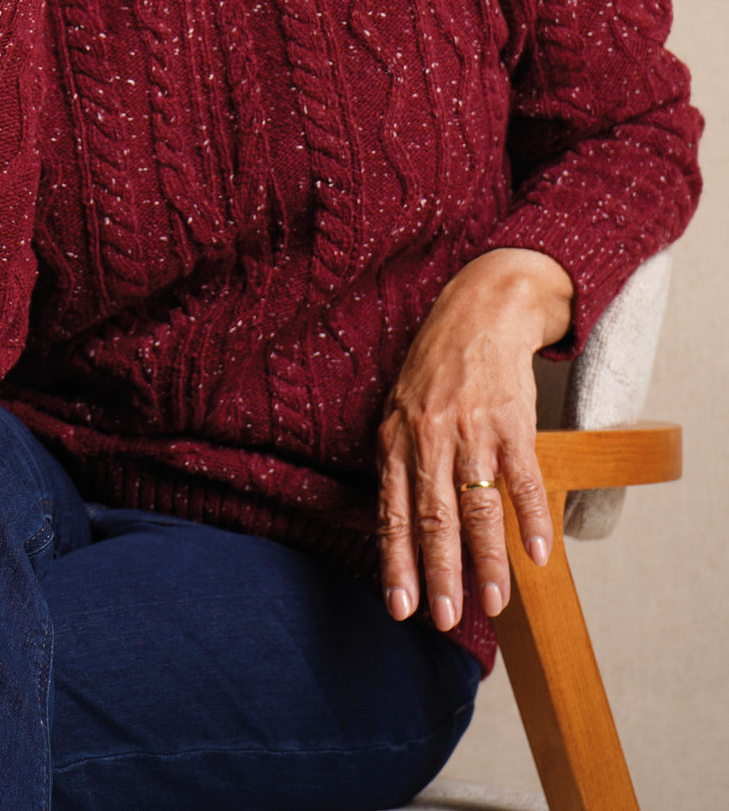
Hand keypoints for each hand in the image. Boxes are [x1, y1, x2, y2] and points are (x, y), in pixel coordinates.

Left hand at [375, 249, 572, 631]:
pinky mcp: (511, 422)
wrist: (480, 313)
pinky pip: (522, 478)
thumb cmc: (435, 372)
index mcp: (396, 440)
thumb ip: (396, 467)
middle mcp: (429, 437)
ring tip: (495, 602)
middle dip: (440, 574)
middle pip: (435, 517)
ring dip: (489, 560)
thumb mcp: (398, 412)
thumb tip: (394, 533)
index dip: (397, 562)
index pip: (393, 512)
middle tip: (445, 619)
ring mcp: (472, 430)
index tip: (401, 608)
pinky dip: (532, 518)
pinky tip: (539, 554)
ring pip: (479, 506)